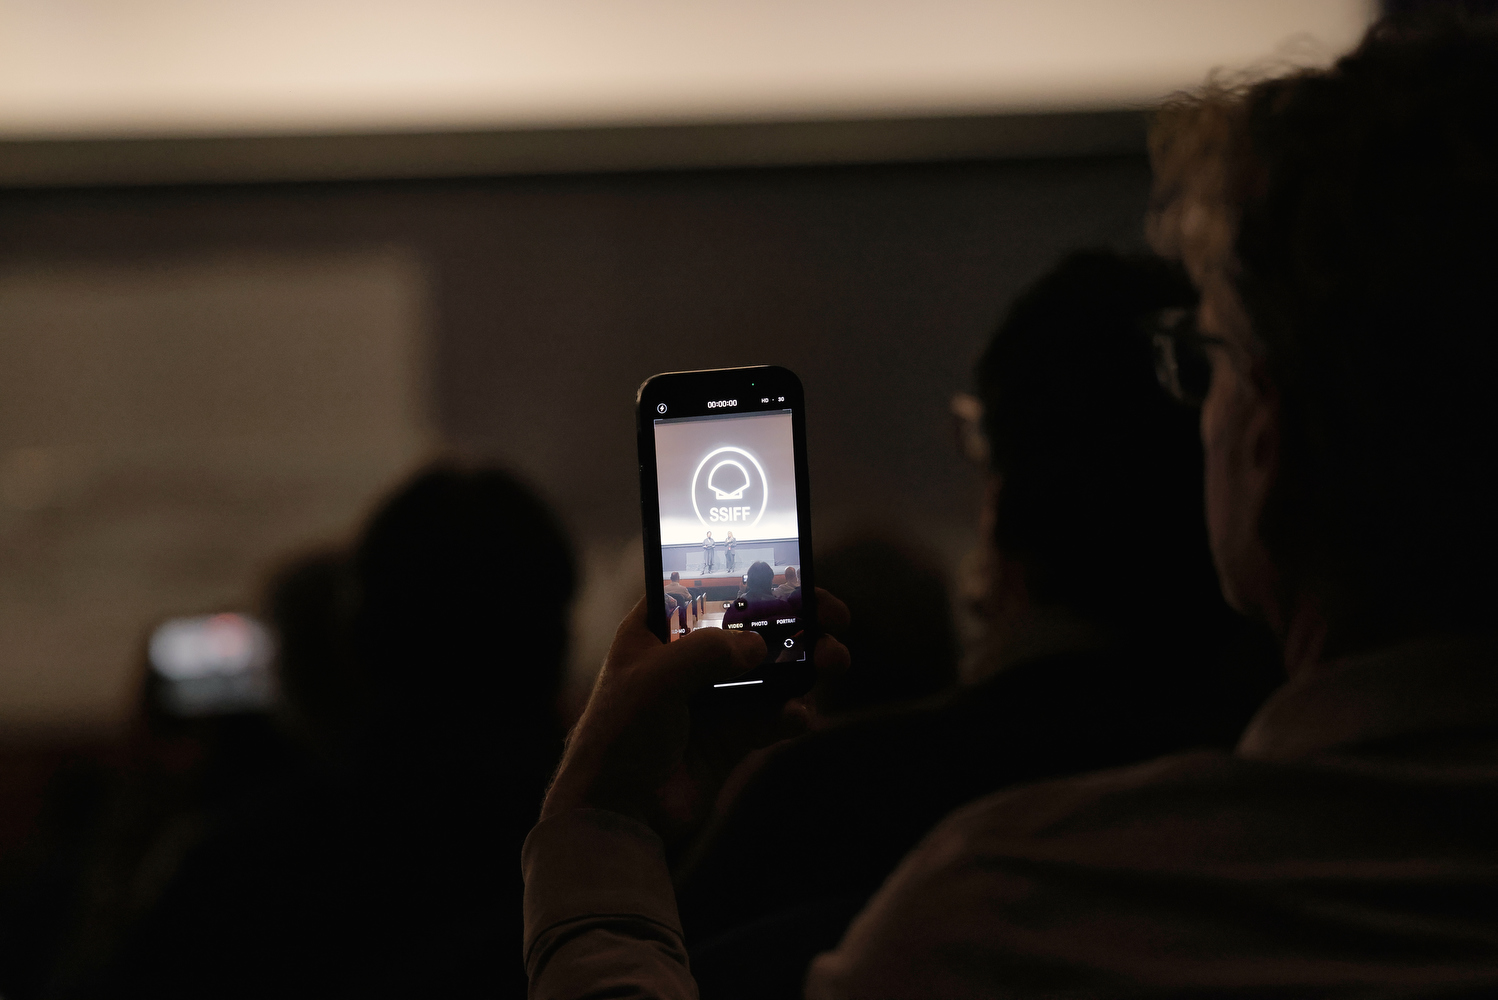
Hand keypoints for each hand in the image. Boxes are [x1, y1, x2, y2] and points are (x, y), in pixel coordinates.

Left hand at [541, 590, 850, 831]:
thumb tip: (758, 646)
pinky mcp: (731, 737)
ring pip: (773, 670)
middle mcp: (689, 658)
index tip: (797, 576)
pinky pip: (774, 717)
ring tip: (834, 661)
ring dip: (807, 663)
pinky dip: (793, 713)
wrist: (615, 813)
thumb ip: (708, 653)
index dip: (755, 578)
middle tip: (834, 617)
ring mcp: (714, 698)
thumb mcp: (656, 679)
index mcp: (659, 630)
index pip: (713, 588)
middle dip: (798, 620)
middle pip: (754, 626)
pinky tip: (799, 716)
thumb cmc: (617, 735)